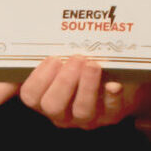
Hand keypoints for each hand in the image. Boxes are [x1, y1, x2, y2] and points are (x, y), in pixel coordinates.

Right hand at [15, 56, 142, 128]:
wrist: (119, 78)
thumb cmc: (83, 67)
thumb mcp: (63, 62)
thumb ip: (49, 56)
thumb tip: (31, 33)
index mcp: (45, 99)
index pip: (31, 97)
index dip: (39, 79)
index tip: (52, 59)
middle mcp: (63, 114)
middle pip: (53, 107)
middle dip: (64, 81)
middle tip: (75, 59)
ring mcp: (87, 118)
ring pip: (81, 111)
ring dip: (86, 85)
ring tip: (92, 64)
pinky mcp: (113, 116)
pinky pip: (111, 111)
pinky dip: (112, 96)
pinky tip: (114, 82)